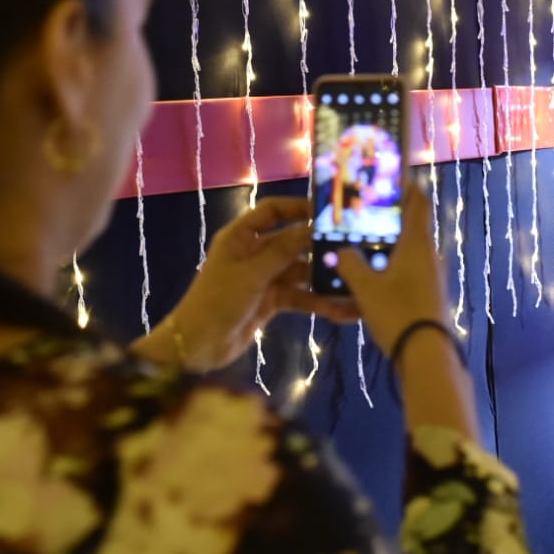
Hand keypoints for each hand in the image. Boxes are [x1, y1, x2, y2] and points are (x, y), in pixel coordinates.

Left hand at [137, 196, 354, 372]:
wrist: (199, 345)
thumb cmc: (218, 300)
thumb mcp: (251, 274)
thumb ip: (283, 251)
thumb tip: (312, 229)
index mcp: (241, 237)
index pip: (272, 211)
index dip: (297, 207)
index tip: (327, 212)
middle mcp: (254, 253)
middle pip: (292, 241)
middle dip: (318, 246)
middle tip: (353, 247)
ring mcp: (264, 277)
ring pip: (300, 271)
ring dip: (323, 278)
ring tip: (354, 281)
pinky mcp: (271, 300)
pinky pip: (300, 296)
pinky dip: (318, 302)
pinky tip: (342, 310)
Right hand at [335, 184, 449, 356]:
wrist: (426, 353)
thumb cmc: (397, 312)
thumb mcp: (365, 287)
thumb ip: (349, 264)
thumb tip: (341, 251)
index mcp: (417, 243)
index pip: (418, 201)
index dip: (406, 186)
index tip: (389, 177)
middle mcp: (429, 254)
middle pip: (411, 226)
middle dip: (389, 219)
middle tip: (363, 215)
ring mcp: (432, 276)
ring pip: (408, 252)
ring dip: (388, 247)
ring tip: (360, 248)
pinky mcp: (429, 295)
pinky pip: (408, 273)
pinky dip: (391, 270)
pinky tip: (371, 281)